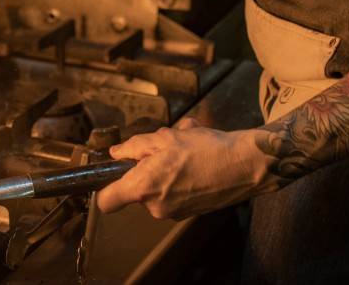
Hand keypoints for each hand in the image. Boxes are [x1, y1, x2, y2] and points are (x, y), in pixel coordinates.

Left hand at [95, 119, 273, 218]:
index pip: (106, 202)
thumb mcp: (164, 137)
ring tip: (185, 150)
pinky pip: (173, 191)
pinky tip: (196, 160)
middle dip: (145, 166)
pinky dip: (179, 176)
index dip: (103, 188)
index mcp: (144, 187)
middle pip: (135, 187)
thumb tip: (117, 153)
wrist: (246, 165)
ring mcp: (173, 212)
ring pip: (156, 186)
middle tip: (164, 148)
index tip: (110, 174)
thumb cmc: (206, 149)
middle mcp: (156, 206)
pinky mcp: (188, 212)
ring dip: (165, 168)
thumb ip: (134, 147)